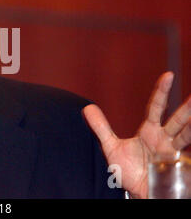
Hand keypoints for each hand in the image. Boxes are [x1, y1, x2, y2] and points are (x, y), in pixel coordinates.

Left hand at [83, 72, 189, 198]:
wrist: (136, 192)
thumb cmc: (128, 170)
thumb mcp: (112, 148)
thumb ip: (101, 128)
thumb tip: (87, 108)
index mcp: (150, 131)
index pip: (156, 107)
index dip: (161, 91)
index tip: (168, 75)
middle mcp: (165, 139)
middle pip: (178, 119)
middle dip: (187, 108)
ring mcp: (174, 152)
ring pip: (187, 135)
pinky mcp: (179, 167)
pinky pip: (188, 156)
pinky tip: (190, 152)